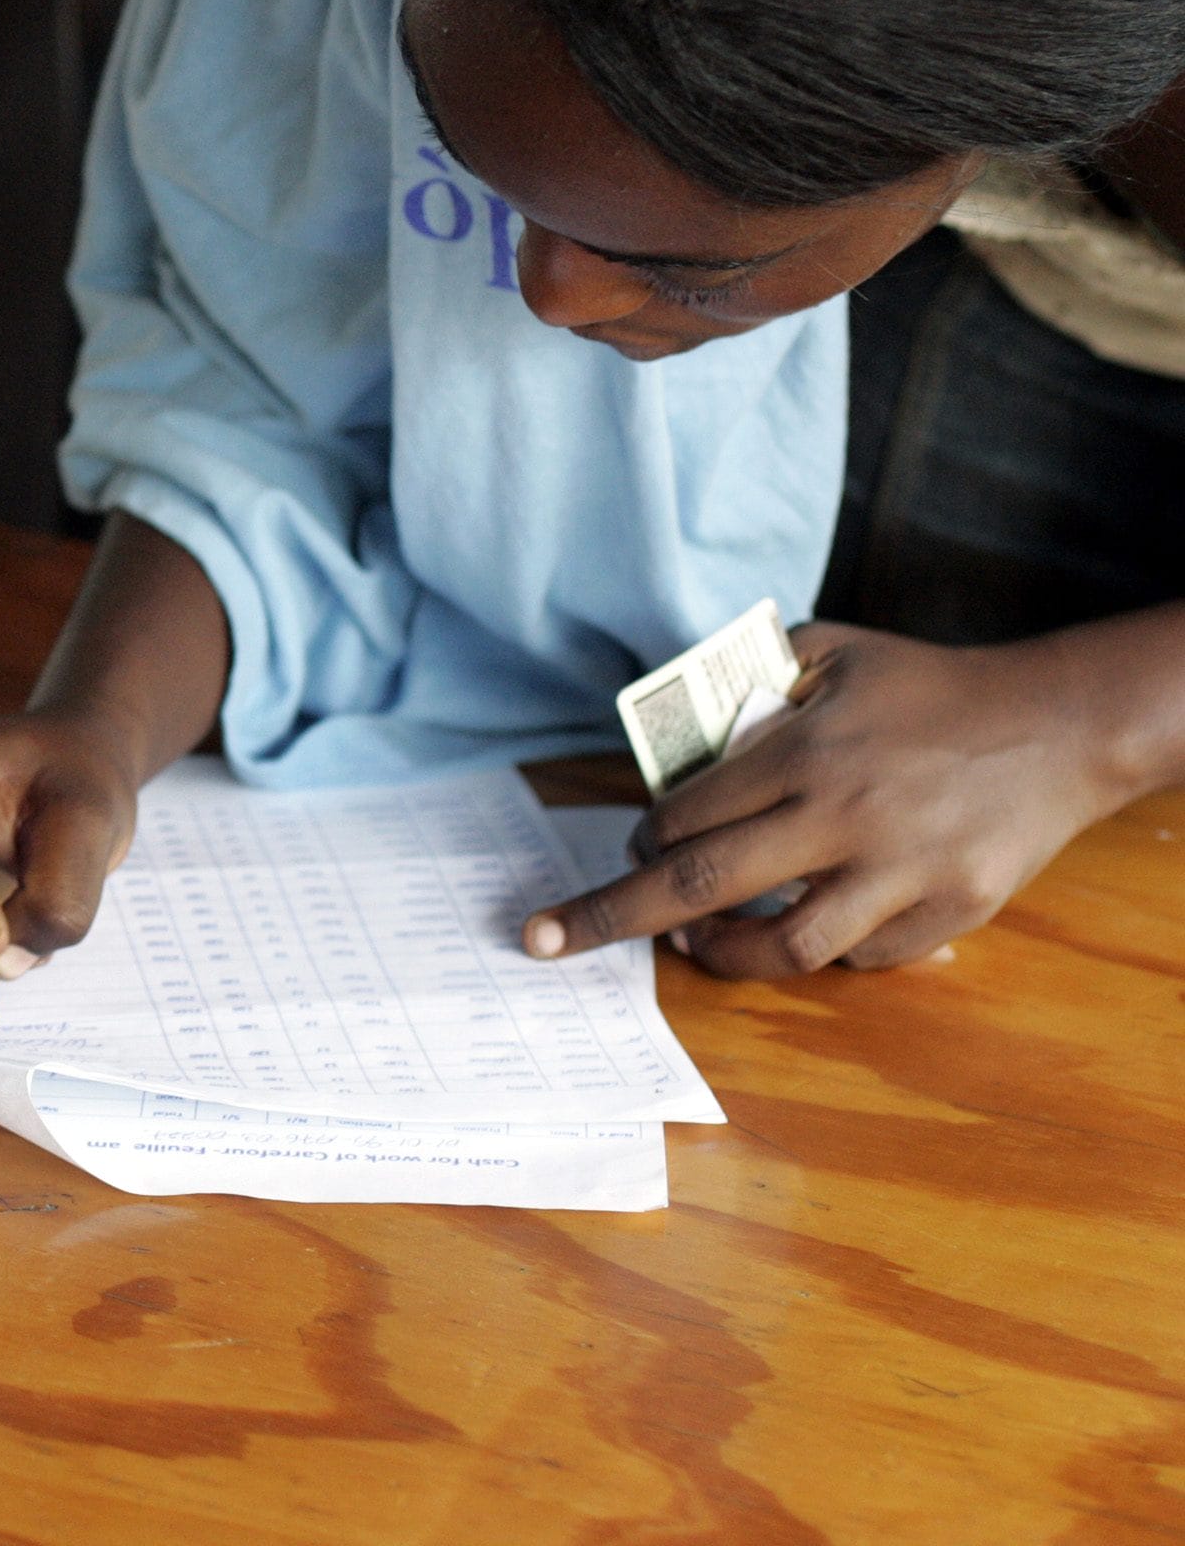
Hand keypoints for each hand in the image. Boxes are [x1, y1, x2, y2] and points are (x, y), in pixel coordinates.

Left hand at [524, 623, 1130, 975]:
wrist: (1059, 724)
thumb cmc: (929, 685)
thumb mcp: (831, 649)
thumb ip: (750, 677)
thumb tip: (681, 724)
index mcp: (806, 752)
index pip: (684, 815)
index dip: (640, 837)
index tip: (629, 843)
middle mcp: (845, 817)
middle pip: (699, 886)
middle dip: (608, 917)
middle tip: (547, 939)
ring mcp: (901, 872)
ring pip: (783, 947)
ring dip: (720, 956)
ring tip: (691, 948)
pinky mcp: (951, 911)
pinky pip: (863, 957)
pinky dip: (822, 955)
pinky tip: (799, 933)